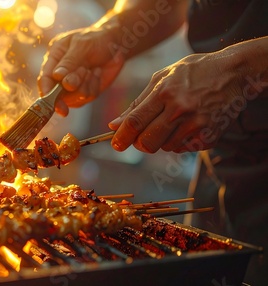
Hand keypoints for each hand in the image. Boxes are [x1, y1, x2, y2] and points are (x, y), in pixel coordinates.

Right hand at [38, 23, 123, 115]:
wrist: (117, 42)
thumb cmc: (97, 38)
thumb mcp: (82, 45)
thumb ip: (69, 62)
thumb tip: (57, 77)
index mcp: (54, 57)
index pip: (45, 80)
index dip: (48, 94)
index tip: (56, 104)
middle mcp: (60, 73)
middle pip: (58, 94)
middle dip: (73, 86)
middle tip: (85, 70)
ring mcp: (73, 84)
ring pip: (74, 99)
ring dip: (85, 86)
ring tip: (92, 70)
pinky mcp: (86, 89)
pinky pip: (87, 98)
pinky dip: (94, 86)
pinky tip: (97, 73)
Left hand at [108, 51, 245, 152]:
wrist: (234, 72)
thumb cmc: (193, 72)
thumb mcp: (162, 78)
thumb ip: (137, 103)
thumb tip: (114, 125)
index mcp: (164, 92)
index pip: (135, 122)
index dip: (121, 137)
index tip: (115, 145)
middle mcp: (180, 109)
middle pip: (147, 142)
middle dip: (140, 143)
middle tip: (142, 137)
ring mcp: (196, 124)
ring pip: (165, 147)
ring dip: (162, 140)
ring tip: (173, 122)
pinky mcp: (209, 135)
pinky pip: (183, 148)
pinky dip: (180, 141)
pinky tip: (188, 125)